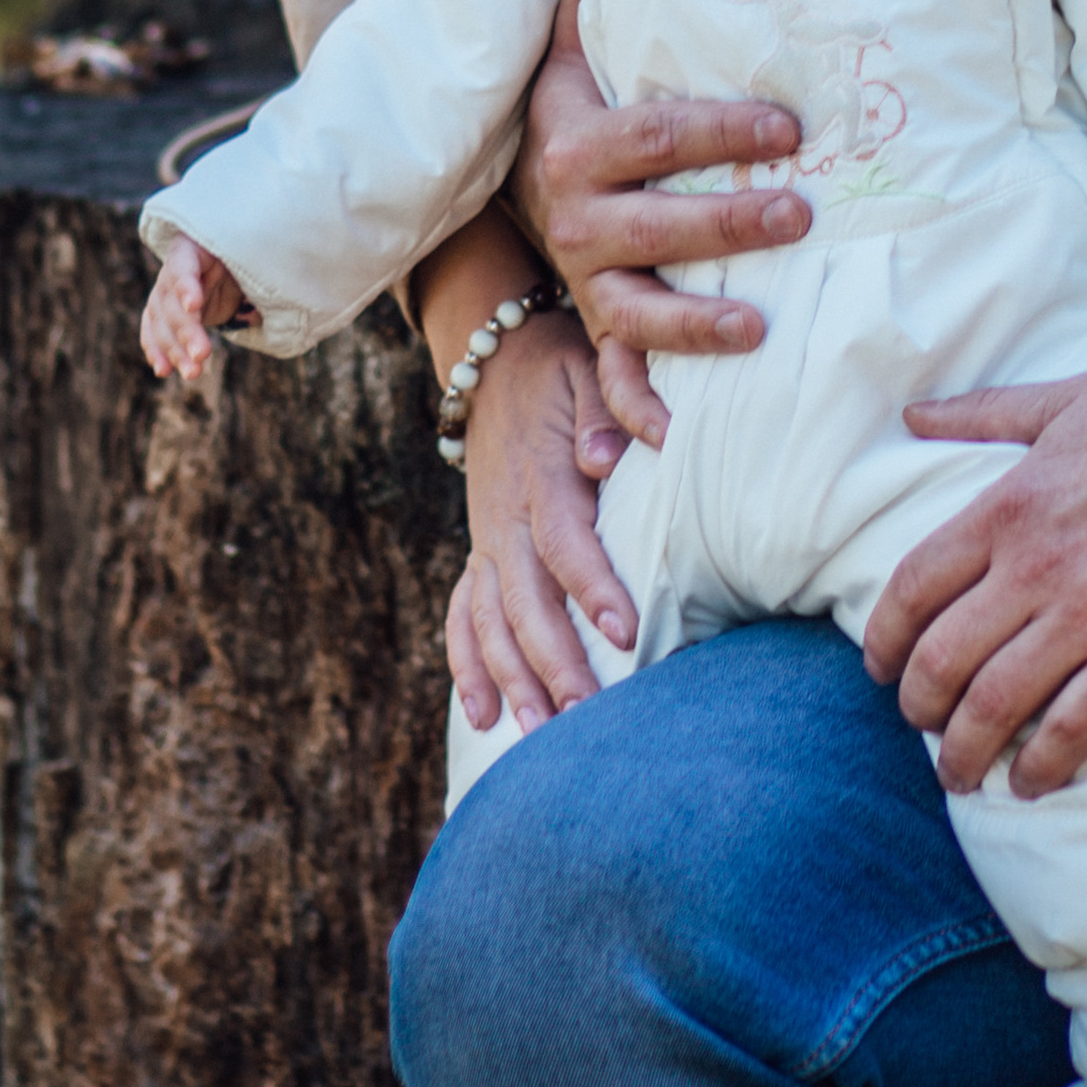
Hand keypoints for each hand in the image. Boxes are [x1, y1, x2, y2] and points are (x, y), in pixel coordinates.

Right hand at [140, 234, 244, 380]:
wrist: (230, 261)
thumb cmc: (243, 253)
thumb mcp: (249, 256)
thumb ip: (252, 275)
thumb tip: (264, 308)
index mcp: (191, 248)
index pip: (182, 266)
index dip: (186, 286)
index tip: (194, 306)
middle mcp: (172, 271)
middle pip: (172, 303)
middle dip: (186, 332)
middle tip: (202, 355)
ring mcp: (164, 293)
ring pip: (161, 324)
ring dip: (175, 351)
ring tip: (192, 372)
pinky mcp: (164, 314)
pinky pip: (154, 332)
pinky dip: (158, 351)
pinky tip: (164, 370)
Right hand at [446, 304, 642, 736]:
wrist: (497, 353)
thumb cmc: (563, 363)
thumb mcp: (591, 365)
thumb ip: (607, 405)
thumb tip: (608, 456)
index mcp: (541, 475)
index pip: (565, 541)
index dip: (592, 588)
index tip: (624, 635)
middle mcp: (504, 515)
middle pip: (525, 597)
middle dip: (552, 660)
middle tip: (584, 716)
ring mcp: (486, 537)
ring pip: (491, 618)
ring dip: (511, 677)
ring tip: (538, 733)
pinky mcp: (481, 548)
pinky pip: (463, 613)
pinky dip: (466, 663)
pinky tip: (482, 714)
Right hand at [512, 0, 813, 450]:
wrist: (516, 189)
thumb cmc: (576, 108)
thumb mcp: (574, 46)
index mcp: (580, 144)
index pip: (655, 135)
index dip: (719, 132)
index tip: (789, 129)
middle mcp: (580, 219)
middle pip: (656, 227)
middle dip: (728, 226)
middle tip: (802, 217)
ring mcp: (589, 282)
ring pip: (638, 312)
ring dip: (696, 328)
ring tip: (761, 330)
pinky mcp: (601, 329)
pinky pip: (617, 377)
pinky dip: (639, 414)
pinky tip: (674, 442)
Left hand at [862, 374, 1086, 799]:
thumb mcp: (1062, 402)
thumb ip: (983, 411)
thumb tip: (912, 415)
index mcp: (1006, 509)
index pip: (914, 588)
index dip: (884, 638)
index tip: (878, 668)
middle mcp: (1033, 570)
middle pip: (943, 659)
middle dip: (919, 706)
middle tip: (921, 724)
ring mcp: (1085, 620)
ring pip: (995, 706)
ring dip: (964, 751)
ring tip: (960, 773)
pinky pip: (1071, 730)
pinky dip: (1040, 767)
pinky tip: (1029, 783)